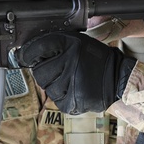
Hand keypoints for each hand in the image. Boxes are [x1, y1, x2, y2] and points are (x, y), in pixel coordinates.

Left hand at [18, 32, 136, 113]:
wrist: (118, 78)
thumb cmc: (95, 59)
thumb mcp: (77, 43)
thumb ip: (55, 45)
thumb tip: (26, 54)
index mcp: (71, 43)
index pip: (38, 48)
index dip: (28, 54)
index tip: (25, 57)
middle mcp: (71, 61)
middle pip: (39, 72)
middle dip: (45, 73)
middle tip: (58, 71)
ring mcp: (72, 82)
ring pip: (48, 88)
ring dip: (55, 86)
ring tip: (72, 81)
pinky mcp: (74, 101)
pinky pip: (57, 101)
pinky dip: (64, 97)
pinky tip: (76, 90)